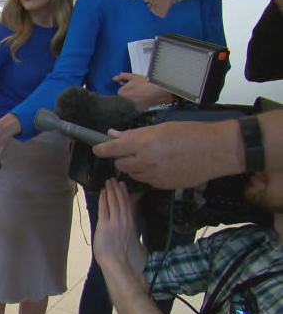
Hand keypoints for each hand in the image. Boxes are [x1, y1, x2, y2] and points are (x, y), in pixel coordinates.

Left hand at [92, 121, 241, 188]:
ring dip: (134, 166)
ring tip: (150, 157)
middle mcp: (145, 160)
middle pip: (120, 164)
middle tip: (131, 150)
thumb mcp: (161, 128)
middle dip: (122, 158)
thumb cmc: (190, 134)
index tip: (97, 149)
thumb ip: (135, 134)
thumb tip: (114, 134)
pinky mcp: (162, 185)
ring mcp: (154, 175)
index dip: (102, 149)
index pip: (113, 149)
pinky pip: (146, 180)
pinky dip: (147, 174)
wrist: (215, 151)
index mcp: (143, 143)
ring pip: (132, 173)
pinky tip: (160, 165)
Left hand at [93, 179, 138, 272]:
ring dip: (111, 191)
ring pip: (113, 202)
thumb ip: (132, 232)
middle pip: (121, 201)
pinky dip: (104, 199)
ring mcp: (115, 222)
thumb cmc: (126, 258)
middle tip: (115, 179)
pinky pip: (104, 209)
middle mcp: (124, 221)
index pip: (129, 205)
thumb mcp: (134, 241)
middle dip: (117, 189)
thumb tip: (131, 230)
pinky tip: (103, 192)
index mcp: (131, 224)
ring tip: (109, 182)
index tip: (123, 186)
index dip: (125, 194)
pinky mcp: (104, 226)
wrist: (118, 264)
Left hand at [114, 72, 172, 110]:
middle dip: (128, 94)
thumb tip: (114, 79)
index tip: (131, 85)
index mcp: (121, 93)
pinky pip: (136, 106)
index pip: (120, 91)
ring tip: (142, 93)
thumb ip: (122, 76)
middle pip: (124, 97)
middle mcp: (124, 101)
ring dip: (133, 99)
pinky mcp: (138, 110)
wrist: (158, 90)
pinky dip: (138, 103)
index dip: (126, 87)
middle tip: (137, 89)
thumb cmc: (144, 81)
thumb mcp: (133, 76)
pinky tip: (144, 99)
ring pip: (130, 102)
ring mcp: (131, 106)